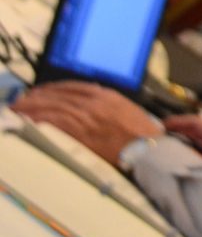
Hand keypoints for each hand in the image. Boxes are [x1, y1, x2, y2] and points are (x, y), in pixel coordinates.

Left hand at [14, 81, 161, 166]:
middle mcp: (93, 102)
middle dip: (36, 97)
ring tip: (19, 110)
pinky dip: (38, 119)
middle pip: (57, 95)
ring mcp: (85, 116)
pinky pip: (53, 122)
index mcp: (105, 95)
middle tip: (21, 101)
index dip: (52, 88)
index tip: (40, 92)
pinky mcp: (79, 133)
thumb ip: (107, 105)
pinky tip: (28, 120)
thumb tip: (90, 106)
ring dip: (32, 107)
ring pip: (51, 106)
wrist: (148, 149)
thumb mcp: (126, 111)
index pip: (72, 86)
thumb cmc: (142, 135)